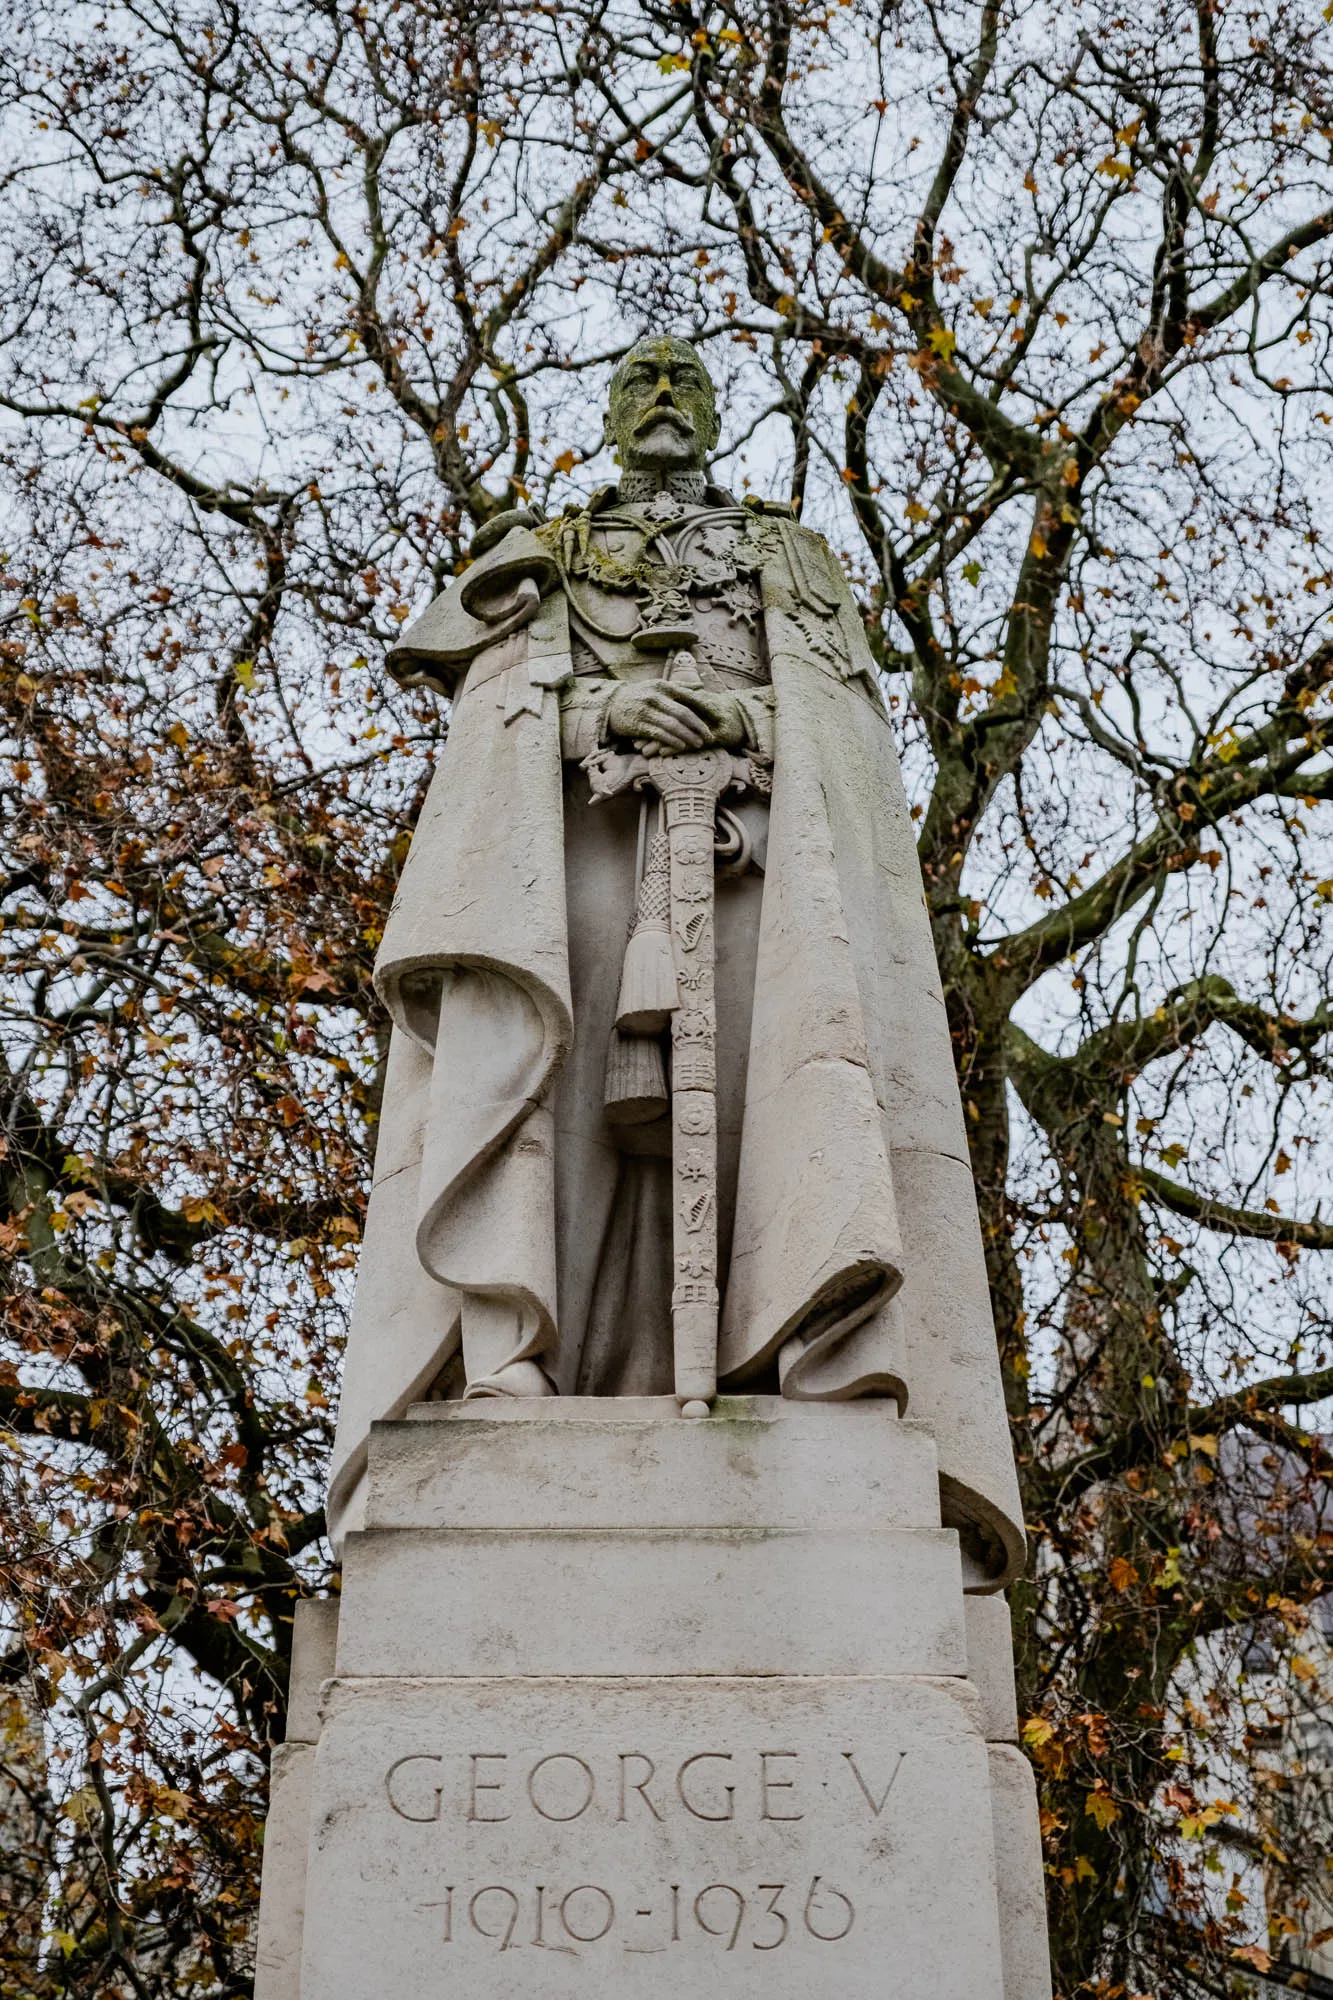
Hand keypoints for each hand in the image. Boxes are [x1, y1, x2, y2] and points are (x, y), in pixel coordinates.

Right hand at [605, 681, 745, 753]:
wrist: (610, 705)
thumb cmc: (638, 695)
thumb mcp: (656, 686)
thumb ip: (678, 686)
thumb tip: (700, 686)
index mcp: (662, 686)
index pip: (688, 696)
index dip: (704, 708)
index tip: (716, 717)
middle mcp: (655, 696)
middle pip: (683, 713)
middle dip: (699, 726)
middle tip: (710, 737)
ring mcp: (646, 711)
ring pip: (672, 725)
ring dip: (688, 736)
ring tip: (699, 744)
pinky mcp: (638, 724)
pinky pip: (659, 734)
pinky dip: (672, 741)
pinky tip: (682, 746)